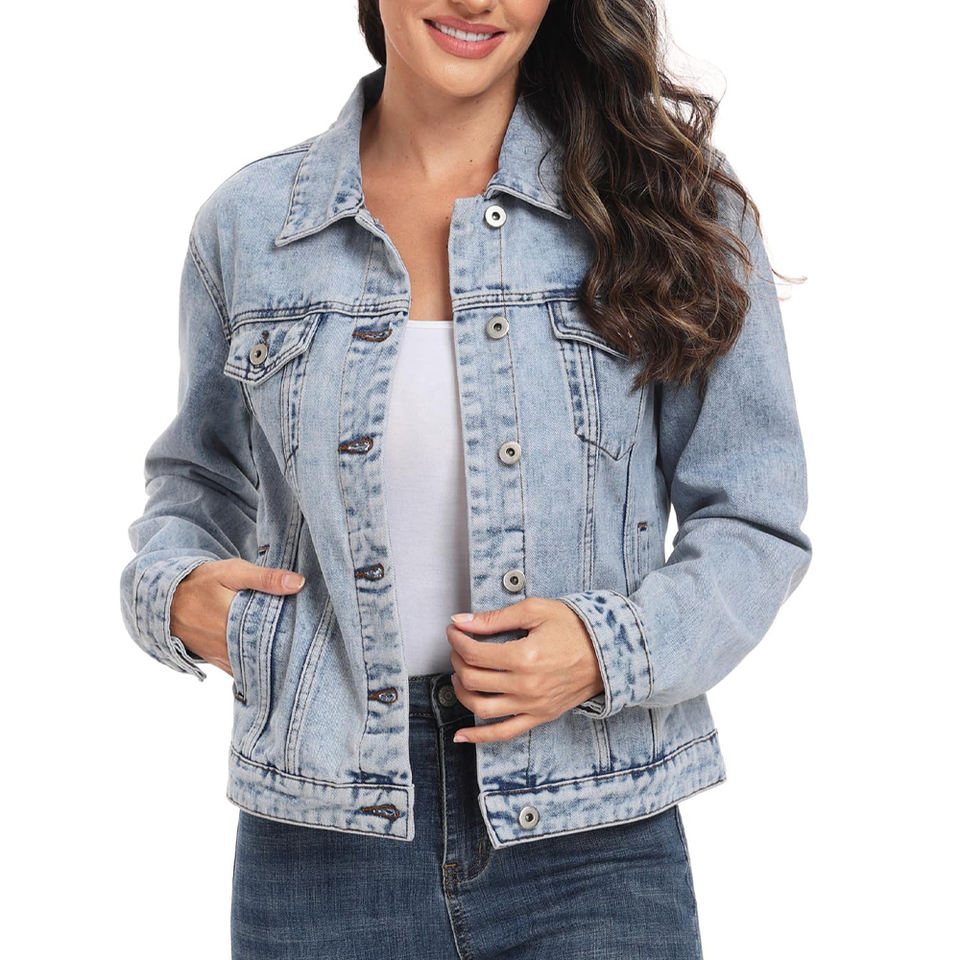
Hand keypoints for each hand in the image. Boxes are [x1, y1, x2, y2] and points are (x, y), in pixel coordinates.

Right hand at [170, 559, 305, 675]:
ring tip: (296, 653)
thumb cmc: (200, 582)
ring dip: (273, 659)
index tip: (313, 630)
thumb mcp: (232, 572)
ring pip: (256, 664)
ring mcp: (223, 656)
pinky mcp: (218, 662)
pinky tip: (275, 662)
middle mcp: (228, 643)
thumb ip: (265, 578)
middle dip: (288, 648)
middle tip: (310, 643)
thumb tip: (298, 583)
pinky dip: (257, 667)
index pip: (273, 632)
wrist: (165, 601)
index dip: (294, 632)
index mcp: (234, 619)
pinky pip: (242, 671)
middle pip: (268, 651)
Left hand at [445, 596, 603, 742]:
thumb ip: (495, 618)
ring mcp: (532, 705)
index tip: (454, 630)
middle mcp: (526, 685)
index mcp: (524, 657)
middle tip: (458, 647)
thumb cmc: (574, 627)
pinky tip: (460, 735)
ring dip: (461, 692)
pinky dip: (479, 736)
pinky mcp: (539, 717)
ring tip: (459, 675)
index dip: (456, 639)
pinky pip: (504, 733)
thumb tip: (461, 620)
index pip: (474, 653)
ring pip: (481, 707)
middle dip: (457, 660)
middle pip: (472, 679)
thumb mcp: (535, 611)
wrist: (608, 651)